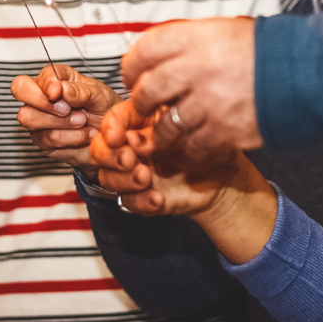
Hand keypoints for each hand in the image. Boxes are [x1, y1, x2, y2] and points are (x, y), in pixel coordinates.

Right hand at [13, 65, 120, 167]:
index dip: (44, 83)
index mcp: (58, 79)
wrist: (114, 138)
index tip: (56, 92)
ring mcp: (40, 119)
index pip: (37, 73)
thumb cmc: (107, 111)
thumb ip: (81, 91)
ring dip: (61, 122)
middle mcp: (44, 97)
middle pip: (20, 90)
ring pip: (29, 117)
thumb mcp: (102, 96)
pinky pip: (46, 139)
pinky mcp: (43, 140)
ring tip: (82, 121)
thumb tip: (61, 88)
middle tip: (67, 109)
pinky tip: (84, 135)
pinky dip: (70, 138)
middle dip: (42, 101)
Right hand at [89, 101, 241, 215]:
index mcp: (143, 122)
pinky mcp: (140, 196)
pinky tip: (157, 198)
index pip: (115, 119)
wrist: (222, 177)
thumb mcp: (189, 130)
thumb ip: (160, 129)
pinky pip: (128, 202)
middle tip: (129, 159)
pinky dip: (140, 201)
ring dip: (123, 179)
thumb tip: (134, 136)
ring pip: (107, 177)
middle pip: (100, 149)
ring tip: (146, 178)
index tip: (116, 137)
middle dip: (110, 156)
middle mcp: (133, 146)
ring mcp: (134, 172)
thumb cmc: (208, 145)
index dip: (110, 127)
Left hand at [122, 17, 259, 164]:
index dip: (133, 67)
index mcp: (196, 38)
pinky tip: (193, 146)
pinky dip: (189, 151)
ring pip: (166, 126)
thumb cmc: (266, 52)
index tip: (134, 76)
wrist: (303, 73)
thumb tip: (160, 55)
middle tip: (147, 108)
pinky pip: (192, 148)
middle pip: (148, 91)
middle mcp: (197, 68)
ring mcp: (208, 102)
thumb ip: (189, 43)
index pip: (144, 51)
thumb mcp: (223, 31)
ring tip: (168, 133)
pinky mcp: (223, 130)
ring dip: (163, 134)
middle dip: (143, 104)